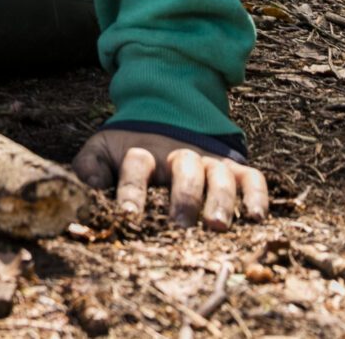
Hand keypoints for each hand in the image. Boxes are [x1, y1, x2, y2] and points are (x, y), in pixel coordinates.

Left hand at [72, 129, 268, 229]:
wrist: (164, 117)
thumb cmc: (129, 150)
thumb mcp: (103, 150)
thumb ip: (89, 167)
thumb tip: (87, 191)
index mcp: (143, 152)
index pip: (137, 167)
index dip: (132, 191)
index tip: (129, 215)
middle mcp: (180, 156)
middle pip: (186, 171)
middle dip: (183, 197)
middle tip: (179, 224)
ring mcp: (210, 162)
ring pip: (221, 177)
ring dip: (221, 200)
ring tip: (217, 226)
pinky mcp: (235, 169)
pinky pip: (252, 178)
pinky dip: (257, 195)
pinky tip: (257, 218)